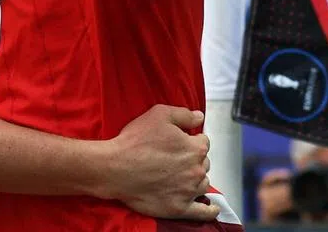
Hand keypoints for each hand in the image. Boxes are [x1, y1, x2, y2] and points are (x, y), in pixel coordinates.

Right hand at [101, 105, 217, 221]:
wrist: (115, 168)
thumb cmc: (135, 141)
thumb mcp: (158, 115)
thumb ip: (184, 115)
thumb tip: (200, 117)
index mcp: (194, 148)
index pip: (203, 141)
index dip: (190, 139)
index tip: (178, 141)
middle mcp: (196, 170)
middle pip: (203, 162)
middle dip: (193, 159)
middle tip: (174, 158)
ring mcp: (189, 191)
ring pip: (203, 183)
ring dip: (196, 179)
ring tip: (180, 176)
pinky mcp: (180, 208)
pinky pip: (202, 212)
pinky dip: (209, 210)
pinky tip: (212, 208)